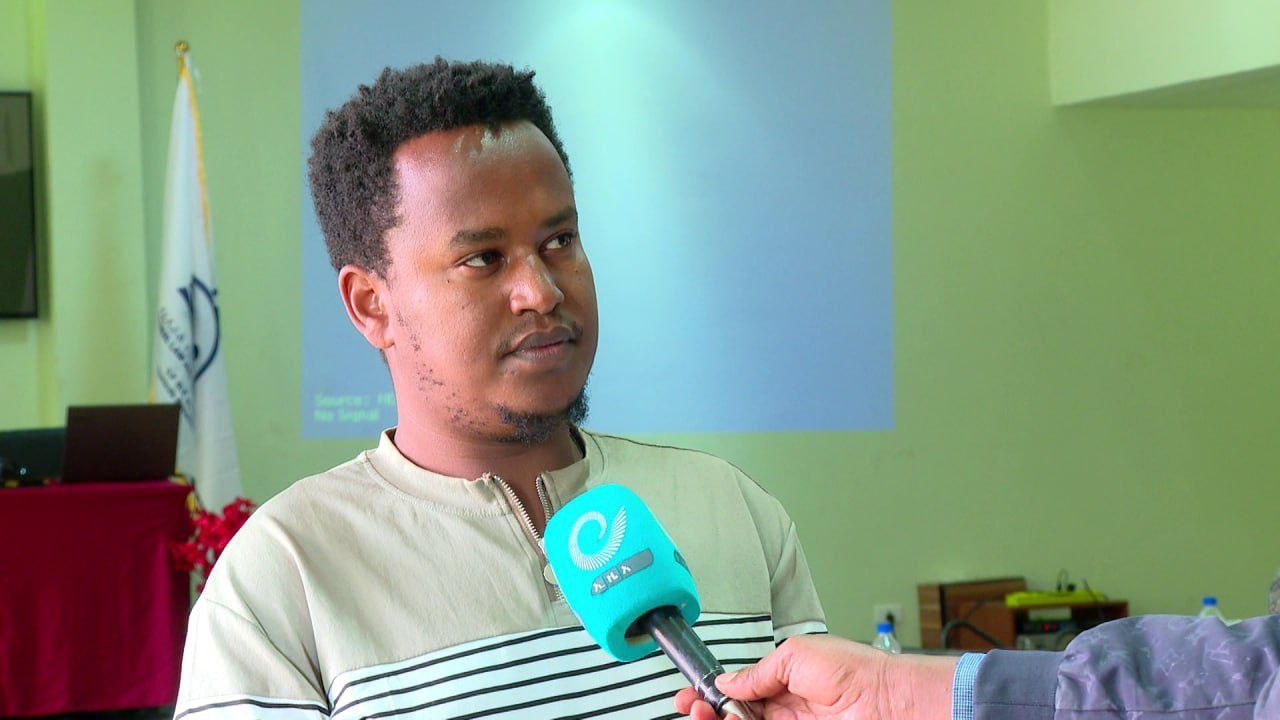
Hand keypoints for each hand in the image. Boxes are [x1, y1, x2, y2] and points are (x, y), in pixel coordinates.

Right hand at [673, 634, 957, 719]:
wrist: (888, 701)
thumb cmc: (856, 671)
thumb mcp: (796, 654)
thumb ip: (758, 671)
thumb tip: (727, 680)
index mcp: (783, 680)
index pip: (738, 689)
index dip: (713, 692)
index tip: (693, 693)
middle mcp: (783, 708)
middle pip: (734, 713)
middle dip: (707, 709)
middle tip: (692, 706)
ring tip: (706, 714)